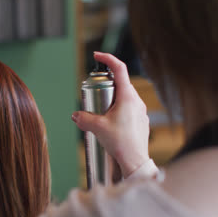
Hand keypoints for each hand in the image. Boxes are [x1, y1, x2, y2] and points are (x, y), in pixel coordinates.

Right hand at [72, 52, 149, 177]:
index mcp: (128, 97)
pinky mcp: (141, 121)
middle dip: (107, 85)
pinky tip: (111, 124)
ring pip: (125, 97)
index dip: (108, 58)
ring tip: (101, 112)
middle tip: (95, 94)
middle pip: (121, 83)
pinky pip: (129, 109)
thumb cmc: (121, 143)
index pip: (120, 69)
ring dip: (112, 100)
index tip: (98, 56)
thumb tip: (76, 115)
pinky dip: (118, 111)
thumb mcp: (97, 128)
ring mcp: (141, 111)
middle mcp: (137, 101)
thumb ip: (84, 118)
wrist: (135, 161)